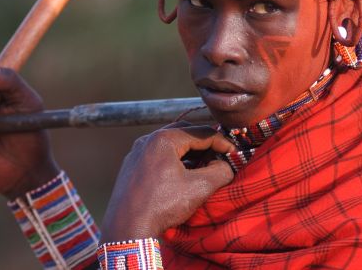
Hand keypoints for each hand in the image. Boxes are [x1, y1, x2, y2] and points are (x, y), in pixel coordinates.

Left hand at [100, 121, 235, 240]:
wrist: (126, 229)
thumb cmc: (162, 206)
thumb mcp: (199, 188)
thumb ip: (220, 171)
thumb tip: (226, 165)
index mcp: (163, 139)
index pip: (201, 133)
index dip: (222, 142)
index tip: (235, 154)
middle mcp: (146, 141)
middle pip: (184, 134)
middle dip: (205, 145)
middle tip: (220, 156)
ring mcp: (136, 154)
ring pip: (170, 147)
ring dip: (189, 154)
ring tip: (204, 168)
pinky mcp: (131, 169)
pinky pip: (157, 158)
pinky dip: (174, 162)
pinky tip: (183, 177)